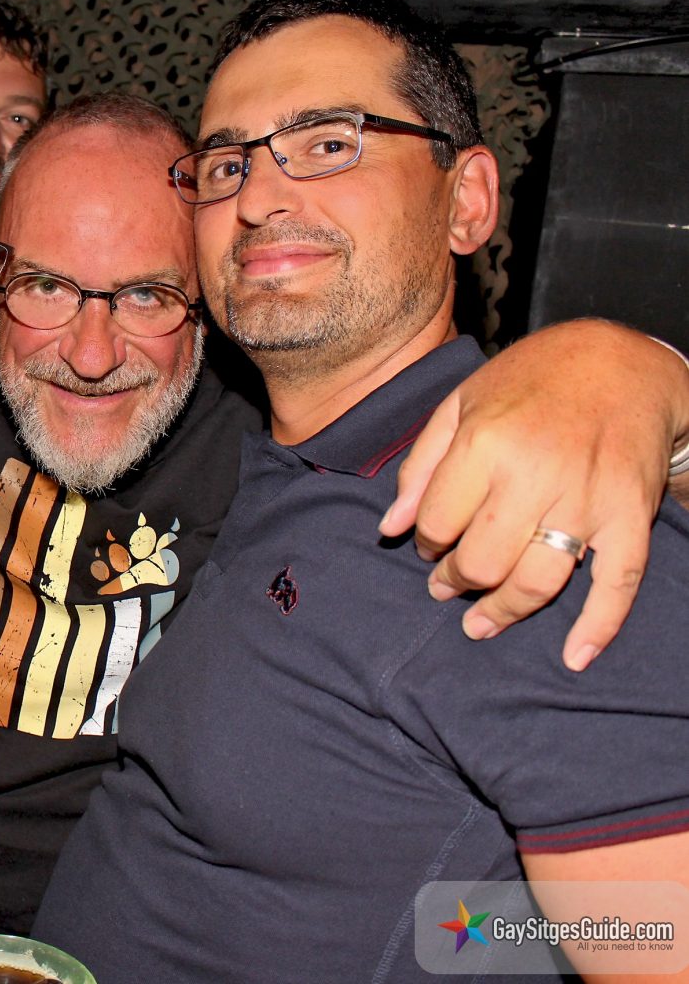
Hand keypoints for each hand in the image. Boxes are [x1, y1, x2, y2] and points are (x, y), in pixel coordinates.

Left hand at [381, 320, 688, 670]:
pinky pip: (617, 583)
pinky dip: (598, 626)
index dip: (427, 545)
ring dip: (504, 612)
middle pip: (483, 562)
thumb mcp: (459, 405)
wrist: (621, 362)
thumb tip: (390, 528)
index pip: (438, 525)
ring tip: (480, 621)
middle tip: (447, 585)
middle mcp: (536, 474)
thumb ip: (420, 468)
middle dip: (457, 583)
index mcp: (486, 444)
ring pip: (537, 582)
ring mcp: (587, 499)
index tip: (430, 546)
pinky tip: (575, 657)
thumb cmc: (529, 382)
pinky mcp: (629, 514)